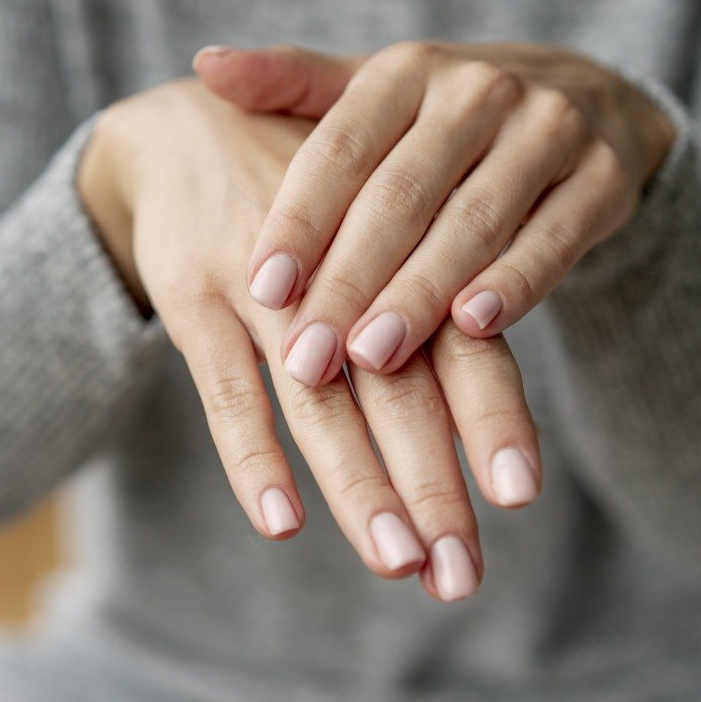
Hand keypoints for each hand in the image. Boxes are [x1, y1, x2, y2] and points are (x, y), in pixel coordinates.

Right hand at [79, 80, 542, 599]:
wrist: (182, 125)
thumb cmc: (303, 200)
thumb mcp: (367, 232)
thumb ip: (418, 310)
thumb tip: (475, 424)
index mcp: (401, 252)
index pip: (461, 347)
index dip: (491, 420)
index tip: (519, 498)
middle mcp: (342, 270)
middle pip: (399, 391)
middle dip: (432, 487)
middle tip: (462, 576)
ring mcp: (263, 287)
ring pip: (318, 400)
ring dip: (359, 485)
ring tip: (397, 563)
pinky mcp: (192, 296)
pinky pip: (223, 389)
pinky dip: (252, 456)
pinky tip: (281, 520)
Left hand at [194, 42, 673, 384]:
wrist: (583, 99)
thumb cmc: (443, 118)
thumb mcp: (373, 93)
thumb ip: (294, 86)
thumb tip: (207, 65)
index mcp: (407, 70)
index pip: (341, 148)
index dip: (299, 220)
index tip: (260, 287)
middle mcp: (478, 91)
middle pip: (400, 196)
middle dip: (349, 281)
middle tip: (308, 354)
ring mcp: (548, 130)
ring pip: (472, 223)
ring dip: (419, 294)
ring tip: (372, 356)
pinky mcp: (602, 178)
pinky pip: (552, 238)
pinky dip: (515, 282)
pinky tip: (474, 327)